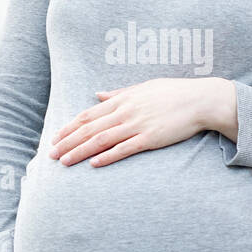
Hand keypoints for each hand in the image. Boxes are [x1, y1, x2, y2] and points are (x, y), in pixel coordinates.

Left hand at [48, 76, 233, 166]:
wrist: (199, 100)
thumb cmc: (172, 93)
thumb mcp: (142, 87)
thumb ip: (119, 93)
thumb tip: (99, 94)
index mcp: (122, 100)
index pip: (88, 115)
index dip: (69, 128)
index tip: (55, 138)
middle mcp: (125, 111)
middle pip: (89, 129)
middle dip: (68, 142)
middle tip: (51, 155)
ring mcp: (137, 124)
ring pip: (101, 140)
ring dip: (80, 151)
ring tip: (65, 162)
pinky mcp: (150, 138)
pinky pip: (124, 149)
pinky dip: (107, 156)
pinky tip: (94, 164)